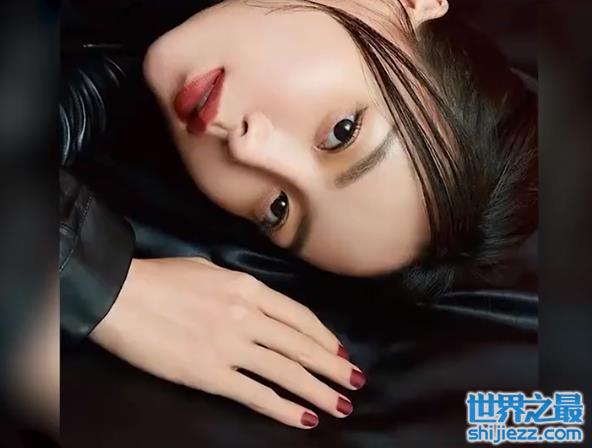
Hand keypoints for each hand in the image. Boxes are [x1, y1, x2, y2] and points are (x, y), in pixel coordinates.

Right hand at [90, 257, 365, 428]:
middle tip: (356, 382)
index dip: (325, 338)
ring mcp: (230, 346)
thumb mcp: (211, 270)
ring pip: (287, 372)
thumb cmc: (162, 278)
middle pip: (301, 346)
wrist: (120, 295)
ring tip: (341, 404)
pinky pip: (256, 394)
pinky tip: (304, 418)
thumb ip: (242, 288)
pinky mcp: (209, 374)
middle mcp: (247, 316)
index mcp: (248, 288)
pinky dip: (283, 408)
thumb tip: (261, 305)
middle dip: (333, 367)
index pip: (300, 317)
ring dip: (318, 390)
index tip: (341, 353)